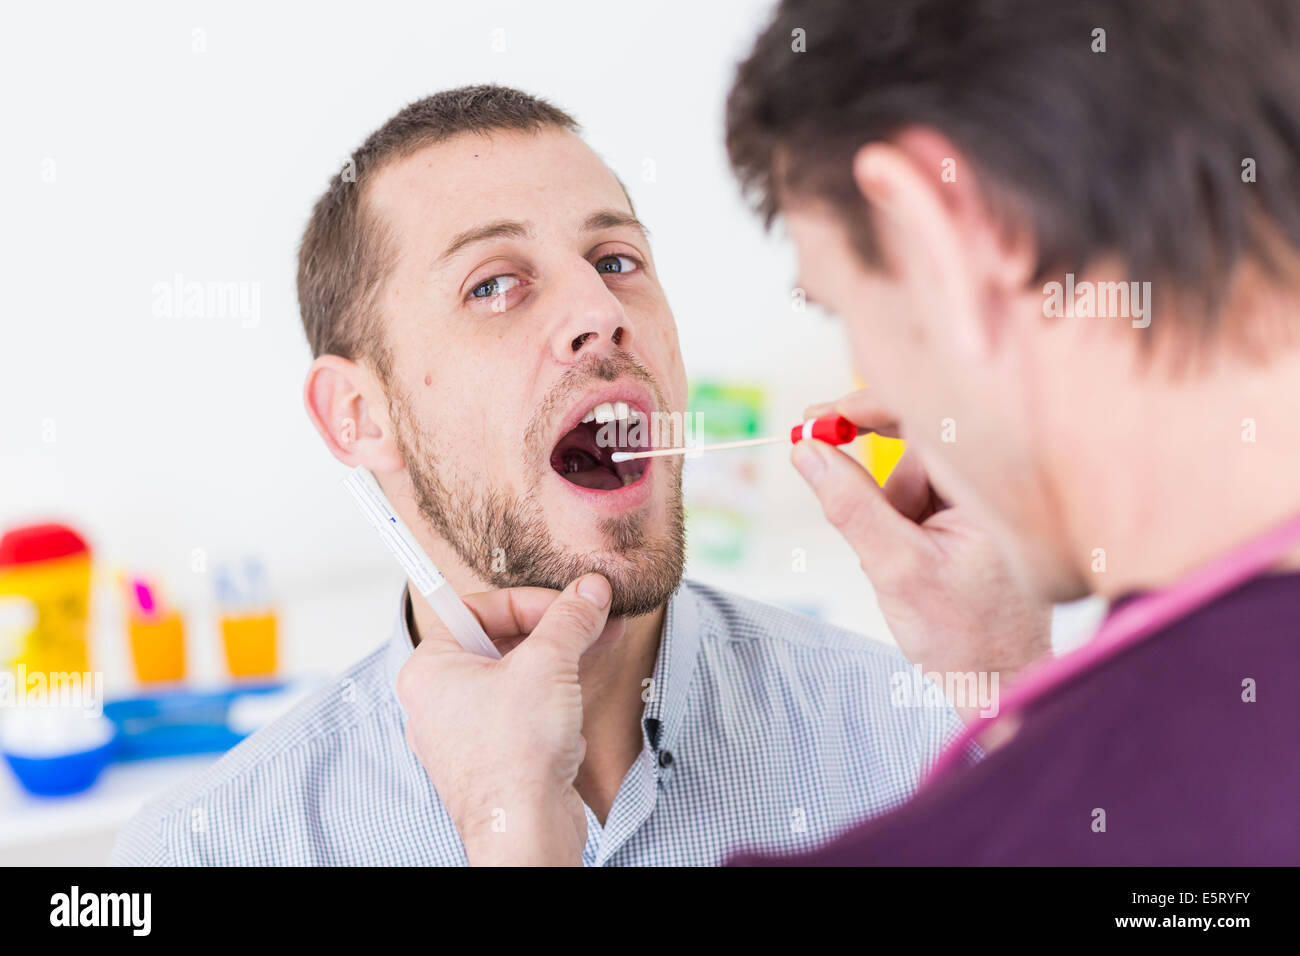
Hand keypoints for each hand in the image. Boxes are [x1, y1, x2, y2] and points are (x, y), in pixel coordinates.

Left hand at [395, 574, 624, 864]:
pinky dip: (551, 709)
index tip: (566, 604)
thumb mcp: (549, 663)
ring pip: (513, 681)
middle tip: (588, 625)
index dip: (527, 602)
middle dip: (550, 635)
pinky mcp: (491, 761)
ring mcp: (463, 735)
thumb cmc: (515, 755)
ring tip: (589, 662)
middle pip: (497, 643)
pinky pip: (521, 717)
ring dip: (555, 670)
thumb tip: (589, 592)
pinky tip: (573, 720)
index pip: (475, 608)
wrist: (525, 830)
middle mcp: (438, 702)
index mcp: (430, 670)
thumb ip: (569, 619)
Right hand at [792, 389, 1050, 723]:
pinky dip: (901, 526)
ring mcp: (983, 501)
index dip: (867, 406)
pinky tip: (917, 566)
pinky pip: (919, 500)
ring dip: (890, 515)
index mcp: (992, 485)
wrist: (998, 683)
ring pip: (910, 477)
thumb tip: (805, 449)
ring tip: (906, 569)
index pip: (926, 415)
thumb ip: (848, 504)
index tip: (817, 418)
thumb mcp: (895, 567)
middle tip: (852, 509)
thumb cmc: (965, 635)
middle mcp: (993, 485)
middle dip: (879, 488)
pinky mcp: (971, 517)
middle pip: (913, 447)